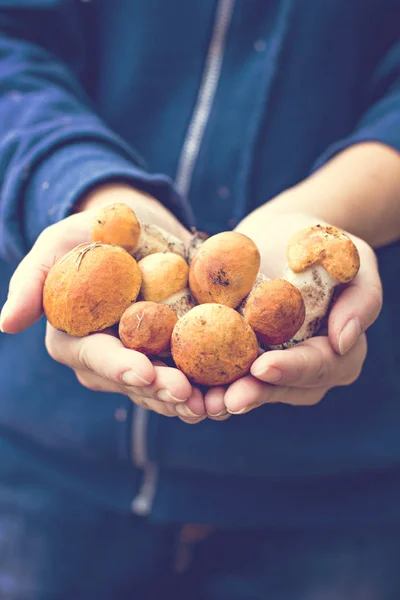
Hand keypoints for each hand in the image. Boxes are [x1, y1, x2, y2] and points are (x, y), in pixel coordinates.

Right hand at [0, 184, 205, 422]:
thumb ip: (33, 280)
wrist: (142, 230)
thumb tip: (5, 324)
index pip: (96, 359)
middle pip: (136, 383)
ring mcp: (145, 361)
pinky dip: (214, 383)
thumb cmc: (94, 234)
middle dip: (163, 391)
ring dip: (194, 398)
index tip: (144, 373)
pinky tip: (236, 388)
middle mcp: (110, 361)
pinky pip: (195, 375)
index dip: (119, 368)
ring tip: (220, 402)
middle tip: (191, 396)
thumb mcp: (59, 244)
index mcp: (77, 341)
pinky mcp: (176, 355)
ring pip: (167, 388)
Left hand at [204, 212, 381, 416]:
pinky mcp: (242, 356)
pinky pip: (226, 374)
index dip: (292, 370)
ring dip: (226, 397)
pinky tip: (185, 384)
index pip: (319, 366)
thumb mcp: (355, 259)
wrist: (279, 234)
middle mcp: (306, 369)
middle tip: (226, 400)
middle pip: (282, 388)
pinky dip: (206, 381)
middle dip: (254, 394)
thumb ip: (363, 298)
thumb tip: (344, 341)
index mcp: (339, 352)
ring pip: (253, 389)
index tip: (263, 366)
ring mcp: (273, 366)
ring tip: (201, 401)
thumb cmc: (322, 243)